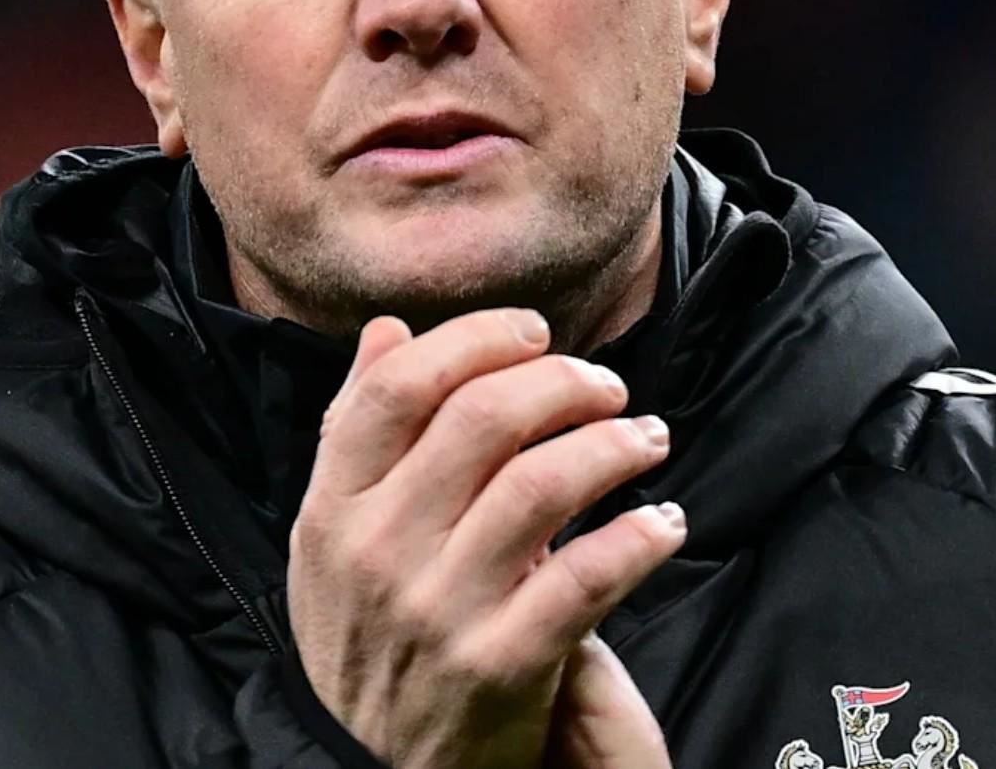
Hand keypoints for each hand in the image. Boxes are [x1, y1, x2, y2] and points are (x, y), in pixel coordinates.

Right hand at [288, 309, 684, 768]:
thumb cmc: (368, 636)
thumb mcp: (330, 538)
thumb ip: (355, 431)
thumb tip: (388, 331)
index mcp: (333, 508)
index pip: (400, 386)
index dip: (479, 339)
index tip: (534, 335)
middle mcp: (379, 551)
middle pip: (483, 417)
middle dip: (563, 382)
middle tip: (604, 387)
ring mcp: (441, 609)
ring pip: (542, 483)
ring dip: (613, 444)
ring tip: (645, 439)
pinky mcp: (503, 665)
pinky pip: (588, 576)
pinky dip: (640, 536)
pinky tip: (664, 522)